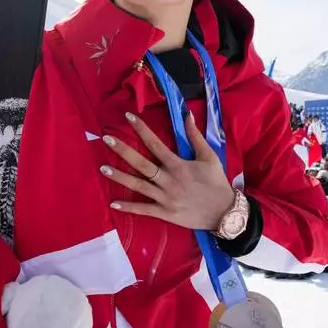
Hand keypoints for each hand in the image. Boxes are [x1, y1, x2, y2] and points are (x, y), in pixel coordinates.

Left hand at [102, 111, 234, 230]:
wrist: (224, 212)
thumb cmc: (216, 182)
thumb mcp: (209, 156)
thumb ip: (195, 136)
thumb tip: (187, 114)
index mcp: (178, 165)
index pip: (155, 144)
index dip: (141, 129)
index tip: (128, 117)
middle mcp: (168, 180)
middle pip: (141, 163)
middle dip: (123, 150)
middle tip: (106, 139)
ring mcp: (165, 198)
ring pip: (138, 185)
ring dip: (119, 177)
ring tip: (102, 168)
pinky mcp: (164, 213)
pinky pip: (143, 209)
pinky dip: (129, 207)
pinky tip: (113, 203)